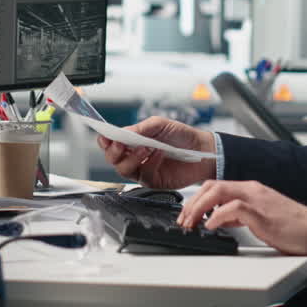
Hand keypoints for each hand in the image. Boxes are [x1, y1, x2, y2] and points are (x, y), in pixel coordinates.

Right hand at [96, 116, 215, 189]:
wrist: (202, 149)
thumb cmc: (181, 135)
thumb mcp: (159, 124)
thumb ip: (140, 128)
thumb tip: (122, 133)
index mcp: (132, 142)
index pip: (111, 143)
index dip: (105, 141)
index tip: (105, 137)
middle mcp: (134, 157)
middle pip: (112, 159)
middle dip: (113, 152)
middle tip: (121, 144)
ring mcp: (142, 170)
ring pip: (123, 170)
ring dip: (132, 158)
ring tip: (146, 147)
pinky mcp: (153, 181)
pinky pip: (143, 176)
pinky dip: (149, 164)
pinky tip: (159, 154)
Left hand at [177, 180, 306, 257]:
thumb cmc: (293, 227)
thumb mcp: (260, 219)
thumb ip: (240, 215)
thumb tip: (220, 220)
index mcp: (251, 190)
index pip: (215, 185)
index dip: (196, 198)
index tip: (186, 214)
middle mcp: (252, 190)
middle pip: (212, 185)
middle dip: (192, 202)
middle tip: (183, 220)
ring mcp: (257, 199)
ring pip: (218, 191)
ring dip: (198, 208)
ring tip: (190, 223)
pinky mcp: (262, 213)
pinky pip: (233, 208)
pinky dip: (217, 216)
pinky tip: (210, 226)